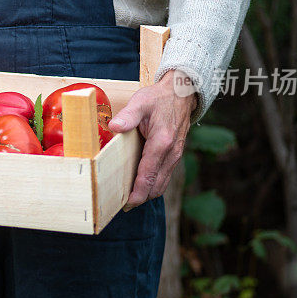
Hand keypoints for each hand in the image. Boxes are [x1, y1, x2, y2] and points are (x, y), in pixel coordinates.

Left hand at [108, 69, 196, 207]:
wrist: (182, 93)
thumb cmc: (159, 98)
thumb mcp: (141, 102)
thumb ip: (128, 116)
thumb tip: (114, 126)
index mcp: (161, 142)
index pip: (148, 175)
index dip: (138, 192)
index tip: (127, 204)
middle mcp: (171, 153)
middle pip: (156, 186)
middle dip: (140, 197)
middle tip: (121, 204)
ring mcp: (175, 156)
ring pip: (162, 184)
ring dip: (147, 192)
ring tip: (128, 198)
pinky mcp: (174, 155)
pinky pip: (164, 176)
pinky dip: (153, 184)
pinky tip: (139, 184)